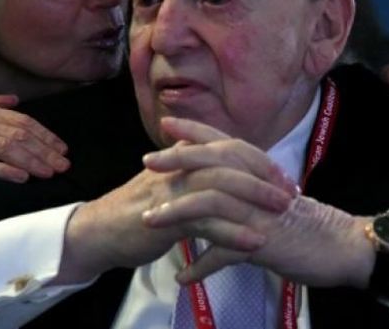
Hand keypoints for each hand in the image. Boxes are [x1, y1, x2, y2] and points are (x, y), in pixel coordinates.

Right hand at [0, 93, 69, 224]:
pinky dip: (5, 170)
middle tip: (62, 165)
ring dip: (31, 161)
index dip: (45, 135)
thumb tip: (15, 98)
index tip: (63, 149)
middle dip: (44, 151)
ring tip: (48, 173)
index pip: (23, 121)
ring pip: (5, 148)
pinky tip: (22, 177)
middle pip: (18, 134)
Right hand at [60, 118, 297, 283]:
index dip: (260, 160)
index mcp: (182, 155)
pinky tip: (254, 242)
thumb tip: (233, 177)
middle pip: (231, 160)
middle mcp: (178, 166)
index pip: (229, 147)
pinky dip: (234, 232)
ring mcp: (172, 189)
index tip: (283, 177)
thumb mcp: (171, 186)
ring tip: (282, 215)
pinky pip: (208, 222)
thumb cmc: (137, 211)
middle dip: (265, 176)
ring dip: (256, 200)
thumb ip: (197, 177)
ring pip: (222, 186)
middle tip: (290, 194)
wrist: (98, 232)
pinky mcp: (166, 217)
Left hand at [142, 118, 373, 289]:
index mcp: (262, 173)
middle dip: (178, 162)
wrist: (343, 247)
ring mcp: (261, 214)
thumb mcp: (274, 198)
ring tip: (148, 221)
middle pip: (214, 164)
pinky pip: (227, 254)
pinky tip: (183, 277)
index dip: (196, 130)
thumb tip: (222, 180)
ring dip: (177, 213)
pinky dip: (202, 266)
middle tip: (147, 162)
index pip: (225, 142)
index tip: (168, 123)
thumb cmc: (308, 225)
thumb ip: (250, 187)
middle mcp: (259, 187)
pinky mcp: (264, 243)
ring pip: (213, 205)